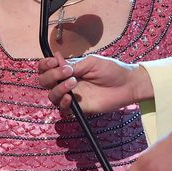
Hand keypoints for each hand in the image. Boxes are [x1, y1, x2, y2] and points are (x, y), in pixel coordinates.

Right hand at [36, 53, 151, 113]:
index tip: (53, 62)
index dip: (45, 65)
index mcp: (68, 69)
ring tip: (73, 82)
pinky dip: (63, 103)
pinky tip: (71, 97)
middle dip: (50, 76)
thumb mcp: (91, 62)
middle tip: (66, 72)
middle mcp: (66, 82)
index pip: (47, 68)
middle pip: (45, 82)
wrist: (126, 84)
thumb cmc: (111, 70)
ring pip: (52, 96)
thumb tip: (57, 61)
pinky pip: (63, 109)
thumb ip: (73, 65)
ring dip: (58, 88)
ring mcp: (72, 95)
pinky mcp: (79, 108)